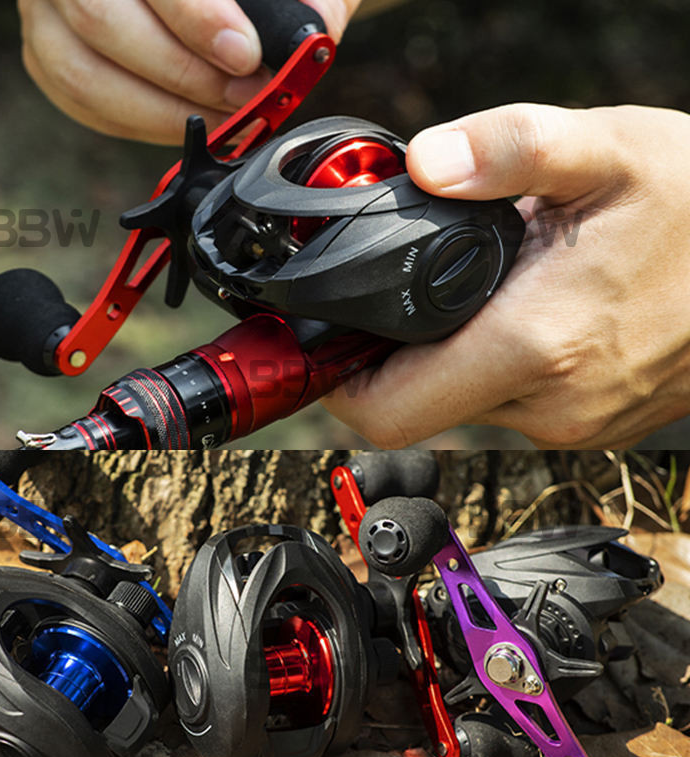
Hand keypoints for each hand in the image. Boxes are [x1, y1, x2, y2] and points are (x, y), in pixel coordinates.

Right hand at [18, 0, 360, 144]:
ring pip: (81, 72)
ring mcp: (44, 5)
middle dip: (183, 73)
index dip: (194, 17)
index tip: (245, 54)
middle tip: (244, 95)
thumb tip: (310, 34)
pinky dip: (141, 121)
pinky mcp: (46, 47)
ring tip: (224, 117)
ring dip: (162, 111)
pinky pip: (80, 100)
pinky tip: (188, 119)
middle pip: (100, 19)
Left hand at [322, 103, 689, 447]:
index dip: (342, 382)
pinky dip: (490, 366)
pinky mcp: (588, 424)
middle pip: (417, 409)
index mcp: (535, 344)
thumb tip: (428, 160)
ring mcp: (570, 423)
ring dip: (444, 357)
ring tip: (468, 296)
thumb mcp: (607, 151)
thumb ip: (508, 148)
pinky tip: (512, 316)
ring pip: (461, 406)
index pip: (389, 410)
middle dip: (389, 362)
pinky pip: (508, 404)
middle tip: (394, 301)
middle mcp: (548, 402)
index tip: (331, 344)